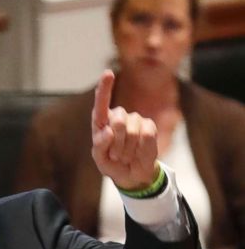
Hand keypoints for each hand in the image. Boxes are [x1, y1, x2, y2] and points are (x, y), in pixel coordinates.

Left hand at [91, 70, 158, 191]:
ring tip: (126, 156)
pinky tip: (138, 153)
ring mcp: (135, 120)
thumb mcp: (101, 160)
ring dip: (128, 150)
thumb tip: (108, 132)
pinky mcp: (149, 126)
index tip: (108, 74)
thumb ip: (99, 147)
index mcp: (102, 122)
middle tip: (116, 156)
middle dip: (117, 143)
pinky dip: (141, 149)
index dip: (104, 89)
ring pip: (132, 131)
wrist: (132, 174)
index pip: (101, 104)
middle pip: (118, 121)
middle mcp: (118, 117)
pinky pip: (146, 135)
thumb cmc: (112, 164)